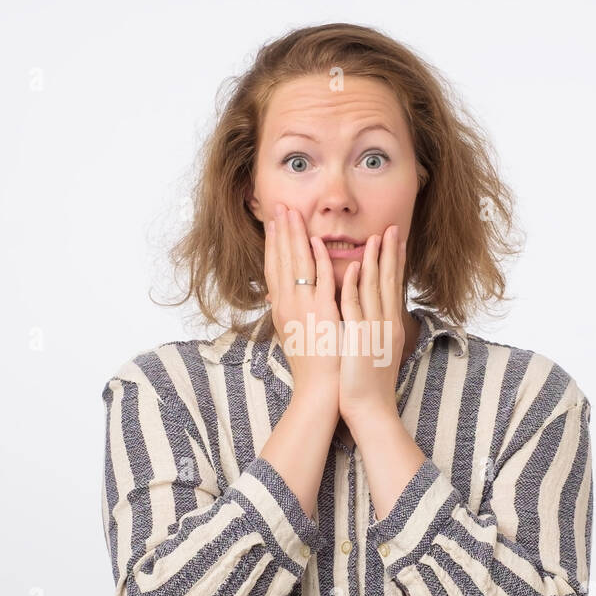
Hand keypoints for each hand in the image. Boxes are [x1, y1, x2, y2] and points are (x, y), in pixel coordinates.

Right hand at [262, 202, 344, 408]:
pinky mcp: (322, 312)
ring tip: (292, 213)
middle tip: (279, 207)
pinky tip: (317, 241)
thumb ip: (290, 312)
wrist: (319, 389)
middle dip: (280, 232)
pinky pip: (320, 279)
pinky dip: (319, 259)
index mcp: (281, 308)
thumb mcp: (293, 335)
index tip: (273, 223)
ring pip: (297, 264)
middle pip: (281, 260)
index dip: (273, 244)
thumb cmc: (311, 365)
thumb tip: (283, 298)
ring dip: (295, 237)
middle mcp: (287, 304)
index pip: (274, 268)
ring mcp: (303, 307)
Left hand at [338, 223, 405, 423]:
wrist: (371, 410)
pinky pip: (355, 306)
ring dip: (374, 261)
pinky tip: (350, 267)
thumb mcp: (376, 353)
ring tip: (376, 237)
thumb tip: (369, 320)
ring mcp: (374, 330)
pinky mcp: (360, 338)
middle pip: (389, 281)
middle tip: (392, 229)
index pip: (392, 287)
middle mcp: (386, 324)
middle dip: (390, 253)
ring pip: (375, 288)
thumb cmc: (369, 386)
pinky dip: (352, 285)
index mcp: (389, 326)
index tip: (396, 242)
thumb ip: (374, 333)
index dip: (395, 263)